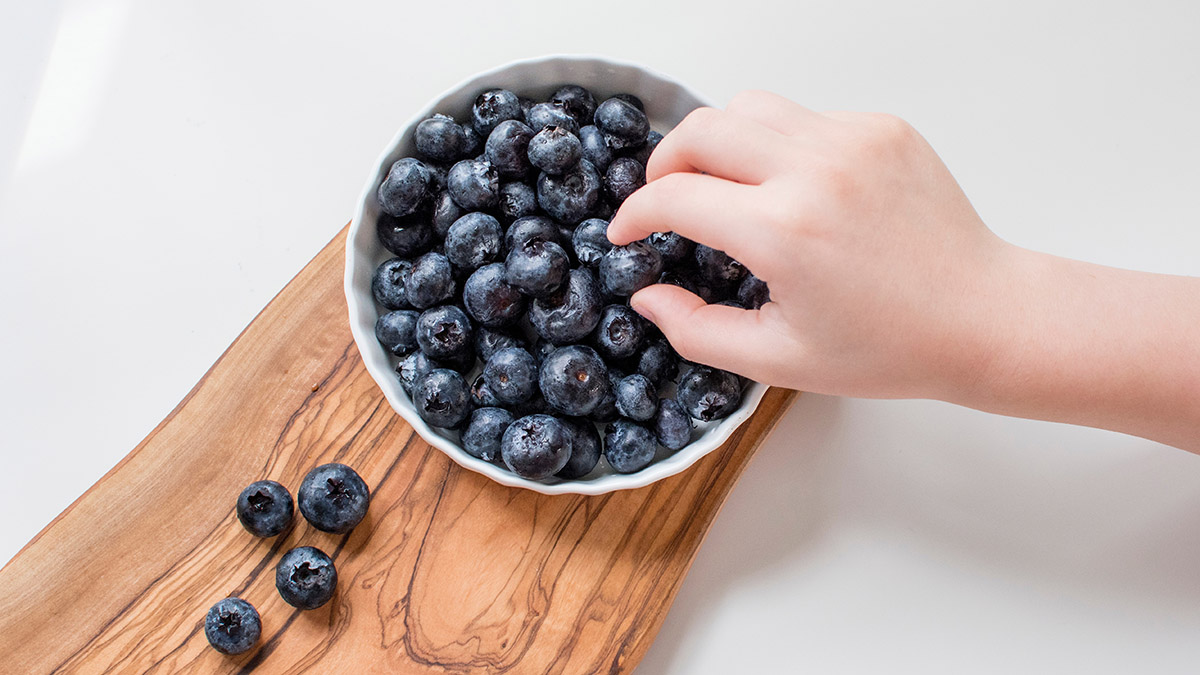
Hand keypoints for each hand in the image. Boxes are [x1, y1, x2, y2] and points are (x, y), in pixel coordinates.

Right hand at [608, 90, 1012, 399]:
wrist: (985, 317)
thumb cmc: (890, 347)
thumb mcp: (778, 360)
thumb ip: (696, 331)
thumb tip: (646, 296)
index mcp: (785, 232)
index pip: (674, 196)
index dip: (634, 215)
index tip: (626, 233)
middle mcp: (816, 170)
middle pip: (700, 129)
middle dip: (664, 164)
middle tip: (665, 200)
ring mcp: (853, 140)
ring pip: (749, 107)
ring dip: (718, 143)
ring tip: (723, 187)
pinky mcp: (882, 127)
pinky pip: (803, 118)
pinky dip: (778, 146)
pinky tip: (792, 190)